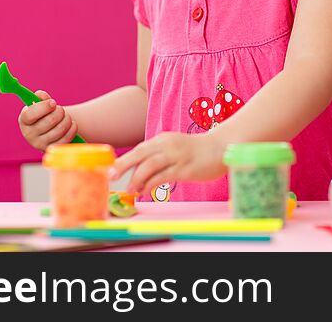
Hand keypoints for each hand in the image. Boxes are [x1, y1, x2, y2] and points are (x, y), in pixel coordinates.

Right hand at [18, 90, 77, 149]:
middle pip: (49, 121)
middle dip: (59, 112)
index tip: (53, 102)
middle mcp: (28, 134)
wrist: (50, 128)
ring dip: (67, 119)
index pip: (30, 115)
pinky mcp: (51, 149)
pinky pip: (65, 139)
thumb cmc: (44, 113)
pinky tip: (72, 124)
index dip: (44, 107)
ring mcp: (39, 144)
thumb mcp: (41, 104)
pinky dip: (72, 129)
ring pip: (59, 130)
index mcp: (24, 120)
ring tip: (66, 116)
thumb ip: (41, 97)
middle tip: (61, 109)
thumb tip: (40, 95)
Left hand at [111, 132, 227, 195]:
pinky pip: (163, 176)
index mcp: (163, 139)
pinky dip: (151, 184)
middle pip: (140, 153)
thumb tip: (137, 174)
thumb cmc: (196, 151)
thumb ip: (157, 157)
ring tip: (130, 189)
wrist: (221, 147)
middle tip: (111, 175)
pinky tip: (145, 191)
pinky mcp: (185, 168)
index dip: (123, 160)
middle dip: (123, 164)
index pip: (139, 149)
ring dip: (136, 177)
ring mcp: (177, 156)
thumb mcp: (174, 148)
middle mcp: (168, 145)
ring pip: (150, 164)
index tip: (110, 170)